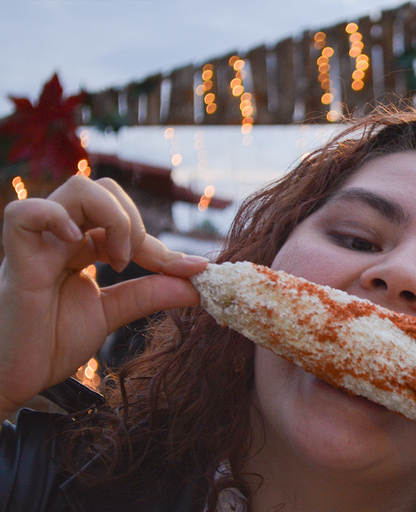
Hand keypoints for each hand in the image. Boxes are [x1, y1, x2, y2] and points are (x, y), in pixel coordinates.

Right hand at [0, 176, 208, 420]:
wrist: (15, 378)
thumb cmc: (52, 342)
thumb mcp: (113, 313)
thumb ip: (151, 294)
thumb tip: (197, 285)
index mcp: (83, 246)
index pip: (128, 223)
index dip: (163, 246)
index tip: (193, 269)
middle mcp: (62, 237)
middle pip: (104, 190)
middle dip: (135, 220)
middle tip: (137, 263)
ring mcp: (40, 243)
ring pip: (78, 189)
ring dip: (112, 217)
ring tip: (117, 260)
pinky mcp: (17, 258)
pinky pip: (25, 213)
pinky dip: (55, 217)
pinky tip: (77, 242)